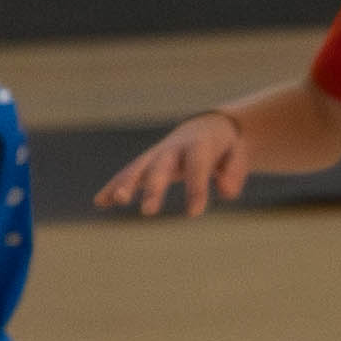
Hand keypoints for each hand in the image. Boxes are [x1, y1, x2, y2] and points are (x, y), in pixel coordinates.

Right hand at [93, 111, 258, 216]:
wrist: (207, 127)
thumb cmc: (227, 147)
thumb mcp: (239, 154)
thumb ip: (235, 171)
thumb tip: (225, 191)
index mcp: (199, 146)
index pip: (196, 168)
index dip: (195, 189)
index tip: (194, 213)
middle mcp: (173, 149)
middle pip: (161, 168)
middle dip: (153, 188)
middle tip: (148, 211)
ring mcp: (157, 154)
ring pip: (139, 168)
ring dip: (126, 184)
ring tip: (116, 201)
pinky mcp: (146, 162)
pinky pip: (128, 174)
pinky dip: (114, 186)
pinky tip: (100, 202)